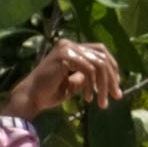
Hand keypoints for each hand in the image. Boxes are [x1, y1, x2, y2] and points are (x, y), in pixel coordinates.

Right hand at [3, 40, 120, 118]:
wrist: (30, 97)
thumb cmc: (48, 93)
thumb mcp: (73, 84)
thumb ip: (87, 77)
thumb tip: (106, 79)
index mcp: (70, 48)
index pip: (99, 51)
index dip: (112, 67)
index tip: (116, 86)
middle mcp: (69, 44)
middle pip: (102, 55)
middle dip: (112, 77)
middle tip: (117, 95)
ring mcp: (66, 48)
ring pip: (98, 64)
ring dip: (104, 85)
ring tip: (102, 102)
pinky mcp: (65, 56)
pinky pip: (89, 69)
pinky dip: (92, 85)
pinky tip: (88, 98)